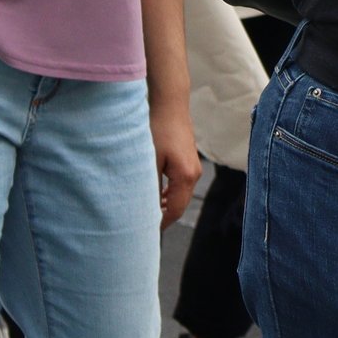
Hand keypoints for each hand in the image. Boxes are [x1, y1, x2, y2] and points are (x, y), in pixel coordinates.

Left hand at [152, 101, 199, 228]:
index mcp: (185, 176)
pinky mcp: (189, 162)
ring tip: (146, 212)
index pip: (174, 210)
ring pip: (180, 196)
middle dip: (163, 216)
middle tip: (143, 225)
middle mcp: (194, 174)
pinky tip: (156, 195)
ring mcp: (194, 168)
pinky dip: (169, 194)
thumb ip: (148, 185)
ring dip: (165, 205)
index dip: (160, 222)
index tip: (144, 231)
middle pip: (180, 205)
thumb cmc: (158, 129)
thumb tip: (142, 208)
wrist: (170, 105)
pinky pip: (181, 186)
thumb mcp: (149, 159)